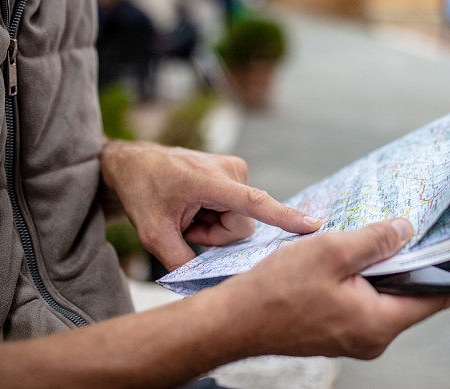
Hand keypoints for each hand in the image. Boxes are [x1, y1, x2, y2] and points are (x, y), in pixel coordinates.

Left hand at [99, 140, 321, 269]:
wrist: (134, 163)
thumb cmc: (142, 192)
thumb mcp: (153, 235)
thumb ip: (181, 262)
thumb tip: (208, 286)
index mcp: (209, 181)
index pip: (255, 203)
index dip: (285, 218)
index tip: (315, 226)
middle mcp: (231, 171)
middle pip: (242, 227)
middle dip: (215, 235)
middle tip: (185, 225)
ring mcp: (236, 169)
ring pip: (240, 221)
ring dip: (213, 226)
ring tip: (188, 213)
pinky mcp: (236, 172)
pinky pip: (237, 209)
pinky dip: (215, 215)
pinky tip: (195, 206)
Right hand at [210, 218, 449, 358]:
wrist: (232, 321)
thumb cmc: (277, 289)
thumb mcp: (333, 252)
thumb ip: (376, 241)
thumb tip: (407, 230)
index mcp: (379, 324)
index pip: (436, 298)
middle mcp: (372, 338)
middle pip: (411, 296)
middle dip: (413, 262)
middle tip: (414, 228)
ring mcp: (354, 337)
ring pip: (386, 297)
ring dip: (385, 269)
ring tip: (379, 237)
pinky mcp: (337, 331)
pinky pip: (364, 302)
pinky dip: (365, 279)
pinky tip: (353, 256)